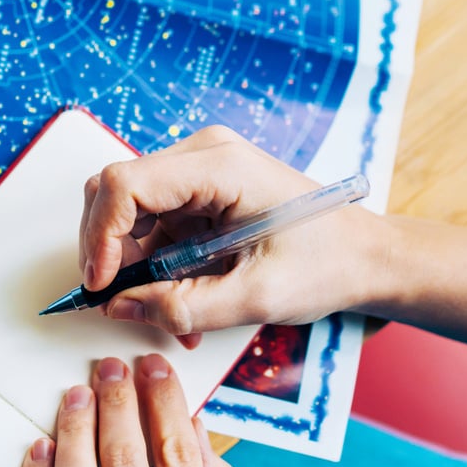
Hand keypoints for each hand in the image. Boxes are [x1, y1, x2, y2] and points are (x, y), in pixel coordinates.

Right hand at [80, 125, 391, 341]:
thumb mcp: (257, 297)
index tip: (102, 285)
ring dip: (134, 266)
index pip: (125, 183)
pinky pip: (151, 224)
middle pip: (116, 192)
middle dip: (112, 253)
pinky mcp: (199, 191)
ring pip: (128, 211)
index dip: (101, 236)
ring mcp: (200, 170)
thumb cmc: (328, 264)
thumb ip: (183, 307)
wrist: (365, 256)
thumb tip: (119, 307)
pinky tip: (179, 297)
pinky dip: (153, 265)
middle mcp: (203, 155)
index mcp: (221, 166)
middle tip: (125, 303)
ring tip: (166, 311)